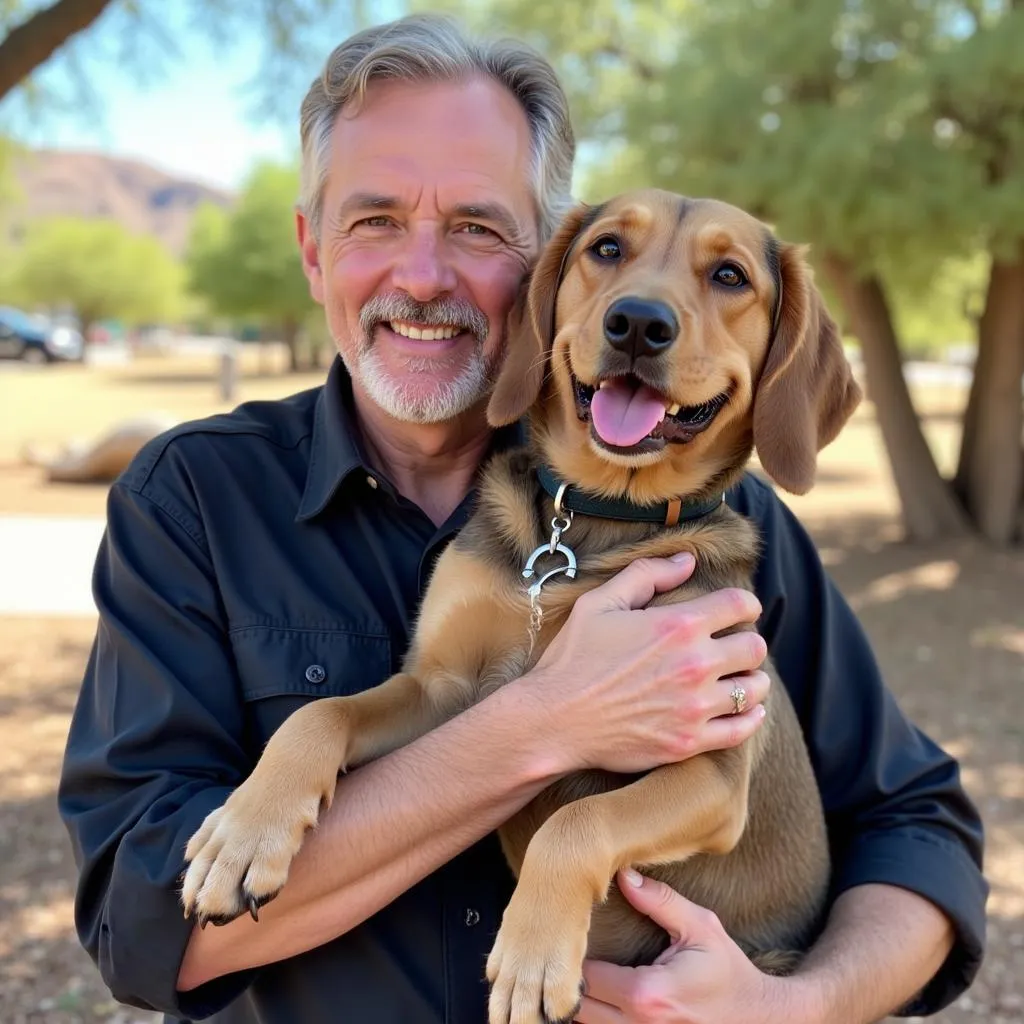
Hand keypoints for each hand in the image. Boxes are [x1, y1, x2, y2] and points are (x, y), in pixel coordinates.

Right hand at [524, 553, 769, 774]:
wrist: (555, 720)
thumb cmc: (573, 658)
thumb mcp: (600, 603)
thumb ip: (646, 575)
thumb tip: (687, 562)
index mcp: (677, 625)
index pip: (740, 605)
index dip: (745, 603)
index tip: (739, 610)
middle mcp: (694, 664)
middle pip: (754, 648)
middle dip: (746, 642)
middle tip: (732, 646)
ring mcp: (694, 707)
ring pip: (753, 689)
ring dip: (750, 680)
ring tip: (736, 678)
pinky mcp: (689, 741)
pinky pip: (741, 729)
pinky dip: (749, 717)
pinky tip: (743, 710)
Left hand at [574, 870, 804, 1023]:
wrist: (758, 1017)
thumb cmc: (727, 970)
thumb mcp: (700, 927)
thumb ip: (660, 901)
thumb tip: (623, 875)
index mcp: (647, 994)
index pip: (586, 976)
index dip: (573, 954)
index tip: (571, 932)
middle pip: (578, 1007)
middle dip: (570, 979)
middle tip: (569, 950)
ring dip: (580, 1001)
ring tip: (579, 972)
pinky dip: (598, 1016)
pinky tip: (599, 996)